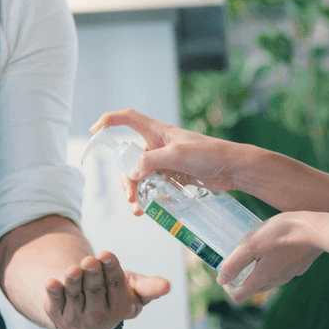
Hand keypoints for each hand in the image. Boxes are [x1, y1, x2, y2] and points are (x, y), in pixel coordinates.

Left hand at [44, 253, 169, 328]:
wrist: (87, 317)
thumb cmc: (114, 295)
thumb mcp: (133, 292)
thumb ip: (148, 288)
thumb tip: (167, 285)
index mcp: (121, 307)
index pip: (116, 285)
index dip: (111, 269)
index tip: (105, 254)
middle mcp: (99, 315)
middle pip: (95, 289)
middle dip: (92, 274)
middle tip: (90, 259)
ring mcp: (78, 315)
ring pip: (75, 294)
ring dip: (73, 281)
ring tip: (73, 269)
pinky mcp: (58, 312)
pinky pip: (55, 301)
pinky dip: (53, 292)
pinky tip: (51, 283)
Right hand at [90, 108, 250, 214]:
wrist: (233, 169)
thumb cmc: (209, 154)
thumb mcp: (178, 155)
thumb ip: (151, 161)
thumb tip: (132, 172)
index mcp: (158, 132)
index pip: (127, 119)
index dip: (109, 121)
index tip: (95, 132)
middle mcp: (157, 145)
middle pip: (129, 157)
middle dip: (125, 177)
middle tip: (130, 196)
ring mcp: (164, 161)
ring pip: (139, 175)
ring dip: (136, 192)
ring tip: (138, 209)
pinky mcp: (173, 176)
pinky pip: (153, 186)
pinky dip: (147, 197)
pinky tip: (147, 210)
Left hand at [215, 211, 322, 303]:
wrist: (315, 230)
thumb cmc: (281, 234)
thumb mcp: (251, 245)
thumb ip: (234, 263)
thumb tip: (221, 280)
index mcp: (263, 278)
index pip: (239, 296)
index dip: (227, 288)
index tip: (224, 273)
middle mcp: (277, 281)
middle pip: (252, 287)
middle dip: (241, 277)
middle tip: (236, 257)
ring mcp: (289, 274)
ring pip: (267, 278)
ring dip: (256, 268)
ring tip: (254, 248)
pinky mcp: (298, 266)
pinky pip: (280, 269)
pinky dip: (271, 262)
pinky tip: (272, 245)